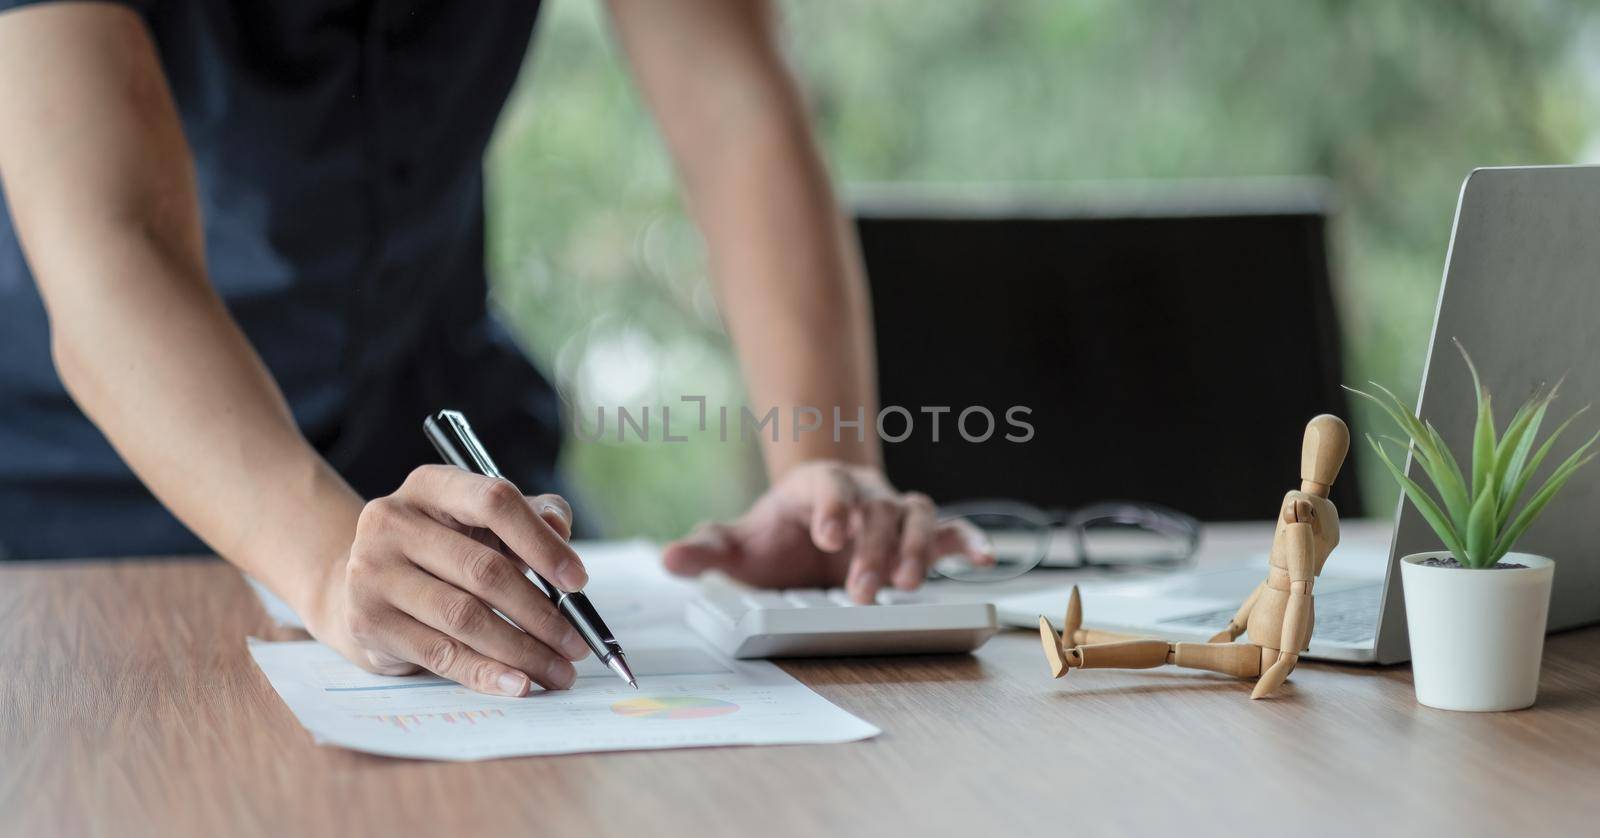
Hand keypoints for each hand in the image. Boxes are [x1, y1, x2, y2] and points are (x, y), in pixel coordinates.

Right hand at [307, 466, 592, 696]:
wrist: (360, 588)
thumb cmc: (442, 551)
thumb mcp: (482, 522)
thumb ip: (531, 516)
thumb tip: (560, 528)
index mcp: (430, 485)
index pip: (494, 502)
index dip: (542, 543)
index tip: (579, 582)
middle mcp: (392, 521)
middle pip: (483, 570)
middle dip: (541, 613)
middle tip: (577, 644)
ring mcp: (373, 572)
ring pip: (464, 617)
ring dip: (522, 650)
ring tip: (558, 671)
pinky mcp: (368, 622)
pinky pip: (440, 653)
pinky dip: (485, 673)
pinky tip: (518, 683)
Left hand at [661, 461, 991, 602]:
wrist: (814, 522)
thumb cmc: (778, 535)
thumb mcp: (739, 543)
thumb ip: (707, 550)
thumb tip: (668, 559)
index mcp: (818, 488)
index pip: (829, 488)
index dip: (833, 507)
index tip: (830, 535)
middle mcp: (863, 494)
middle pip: (875, 510)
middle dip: (869, 551)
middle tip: (859, 593)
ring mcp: (894, 511)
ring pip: (916, 515)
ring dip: (915, 549)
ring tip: (908, 585)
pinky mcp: (920, 535)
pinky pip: (950, 530)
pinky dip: (969, 540)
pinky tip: (984, 558)